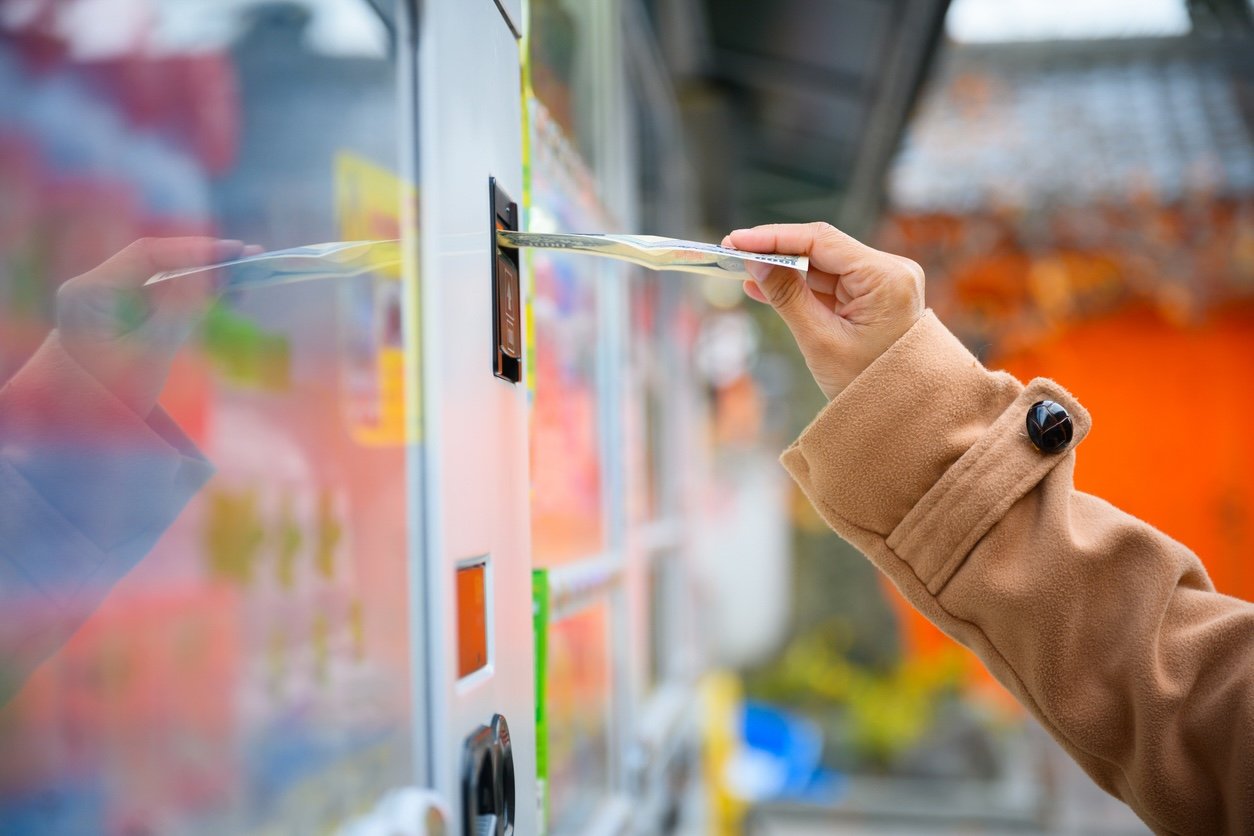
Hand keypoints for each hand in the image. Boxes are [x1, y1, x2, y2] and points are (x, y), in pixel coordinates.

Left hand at [55, 237, 258, 415]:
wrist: (75, 427)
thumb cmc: (106, 398)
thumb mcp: (150, 356)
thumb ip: (182, 311)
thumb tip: (217, 276)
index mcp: (89, 292)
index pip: (146, 255)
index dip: (194, 251)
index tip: (234, 252)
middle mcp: (97, 287)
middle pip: (159, 263)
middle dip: (206, 261)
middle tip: (252, 257)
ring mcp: (111, 300)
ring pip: (167, 279)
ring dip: (206, 278)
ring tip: (248, 276)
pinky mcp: (128, 315)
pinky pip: (167, 298)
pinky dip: (197, 297)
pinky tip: (229, 294)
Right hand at [724, 222, 924, 400]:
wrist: (899, 416)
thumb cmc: (866, 385)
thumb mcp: (820, 341)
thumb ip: (786, 296)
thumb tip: (755, 262)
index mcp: (886, 277)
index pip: (822, 241)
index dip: (775, 238)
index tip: (737, 240)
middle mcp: (889, 272)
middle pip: (822, 249)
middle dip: (776, 252)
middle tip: (733, 253)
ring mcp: (882, 284)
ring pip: (822, 266)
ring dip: (783, 270)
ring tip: (741, 271)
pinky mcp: (872, 298)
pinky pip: (828, 285)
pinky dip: (799, 288)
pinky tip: (763, 287)